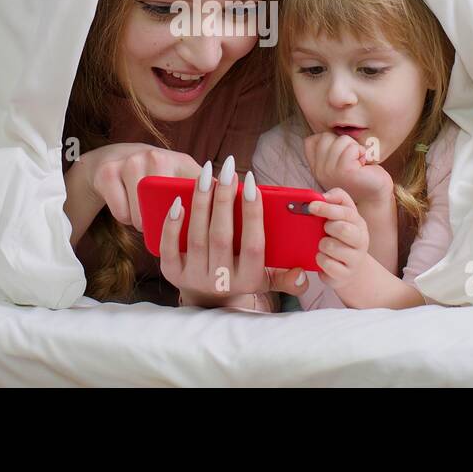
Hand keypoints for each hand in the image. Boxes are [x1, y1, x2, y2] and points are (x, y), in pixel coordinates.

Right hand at [80, 143, 199, 232]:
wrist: (114, 157)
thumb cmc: (157, 173)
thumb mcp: (183, 175)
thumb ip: (208, 189)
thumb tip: (235, 204)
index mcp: (180, 161)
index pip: (198, 192)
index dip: (201, 214)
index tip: (202, 231)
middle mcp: (155, 156)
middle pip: (166, 211)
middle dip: (165, 225)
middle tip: (163, 223)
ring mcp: (129, 162)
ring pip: (141, 216)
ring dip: (143, 223)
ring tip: (145, 215)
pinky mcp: (107, 173)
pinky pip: (121, 213)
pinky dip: (125, 218)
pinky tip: (128, 208)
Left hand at [159, 155, 309, 306]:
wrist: (209, 303)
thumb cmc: (242, 278)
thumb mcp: (266, 281)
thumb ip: (286, 278)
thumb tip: (303, 273)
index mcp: (248, 278)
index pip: (253, 244)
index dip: (253, 213)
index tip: (251, 183)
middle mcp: (221, 280)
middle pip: (221, 236)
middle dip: (224, 199)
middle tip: (227, 169)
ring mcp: (195, 277)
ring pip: (196, 236)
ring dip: (201, 202)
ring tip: (206, 175)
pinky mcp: (173, 274)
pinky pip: (169, 248)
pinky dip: (172, 225)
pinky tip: (178, 201)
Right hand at [303, 132, 393, 210]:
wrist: (375, 195)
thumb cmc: (361, 175)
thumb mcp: (339, 160)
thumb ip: (329, 148)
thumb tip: (330, 128)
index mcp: (316, 167)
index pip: (311, 140)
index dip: (329, 140)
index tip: (342, 156)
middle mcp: (319, 170)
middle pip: (326, 137)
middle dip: (344, 143)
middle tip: (352, 160)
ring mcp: (330, 171)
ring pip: (341, 140)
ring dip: (355, 148)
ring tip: (358, 163)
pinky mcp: (345, 171)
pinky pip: (352, 148)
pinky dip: (361, 152)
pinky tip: (363, 165)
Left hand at [307, 188, 373, 291]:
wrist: (351, 269)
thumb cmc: (341, 238)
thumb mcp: (342, 217)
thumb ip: (336, 200)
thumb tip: (323, 195)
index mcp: (358, 223)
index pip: (346, 211)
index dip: (327, 207)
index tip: (311, 206)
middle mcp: (361, 240)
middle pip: (342, 228)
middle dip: (328, 227)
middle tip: (324, 230)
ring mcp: (355, 259)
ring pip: (331, 246)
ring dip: (322, 245)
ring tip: (324, 246)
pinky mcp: (345, 275)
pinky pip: (327, 265)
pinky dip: (321, 260)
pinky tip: (324, 259)